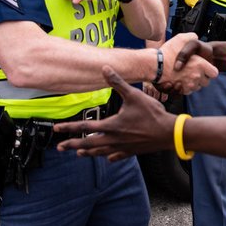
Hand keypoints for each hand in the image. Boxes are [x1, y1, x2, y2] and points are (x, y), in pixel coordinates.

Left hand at [55, 66, 176, 160]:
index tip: (56, 129)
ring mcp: (122, 148)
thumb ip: (117, 82)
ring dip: (88, 152)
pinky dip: (108, 156)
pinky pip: (115, 156)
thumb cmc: (151, 114)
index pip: (85, 127)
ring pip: (100, 152)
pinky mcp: (131, 152)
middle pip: (88, 144)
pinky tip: (107, 157)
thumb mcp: (133, 95)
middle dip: (72, 144)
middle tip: (59, 147)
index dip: (69, 127)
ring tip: (78, 153)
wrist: (168, 133)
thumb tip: (105, 68)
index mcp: (111, 126)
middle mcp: (113, 139)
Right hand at [158, 33, 217, 93]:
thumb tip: (195, 36)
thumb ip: (191, 36)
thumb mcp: (181, 38)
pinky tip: (180, 80)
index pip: (214, 73)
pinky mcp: (182, 90)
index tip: (205, 67)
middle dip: (202, 77)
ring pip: (197, 87)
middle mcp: (197, 76)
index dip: (210, 70)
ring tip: (186, 75)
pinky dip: (186, 87)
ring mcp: (190, 85)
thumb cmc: (167, 53)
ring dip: (194, 82)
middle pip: (206, 82)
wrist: (155, 66)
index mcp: (201, 65)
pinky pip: (189, 91)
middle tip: (194, 71)